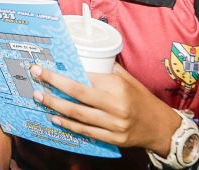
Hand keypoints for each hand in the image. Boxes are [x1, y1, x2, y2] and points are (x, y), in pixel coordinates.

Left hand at [30, 64, 181, 154]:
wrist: (161, 127)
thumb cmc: (142, 99)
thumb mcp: (128, 80)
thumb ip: (107, 70)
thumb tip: (83, 58)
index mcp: (118, 87)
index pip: (86, 77)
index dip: (65, 71)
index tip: (47, 65)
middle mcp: (116, 106)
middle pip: (78, 94)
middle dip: (54, 84)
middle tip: (36, 77)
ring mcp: (114, 125)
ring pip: (78, 115)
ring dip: (56, 106)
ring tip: (39, 97)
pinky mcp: (113, 140)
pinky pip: (86, 131)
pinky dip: (68, 125)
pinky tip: (55, 118)